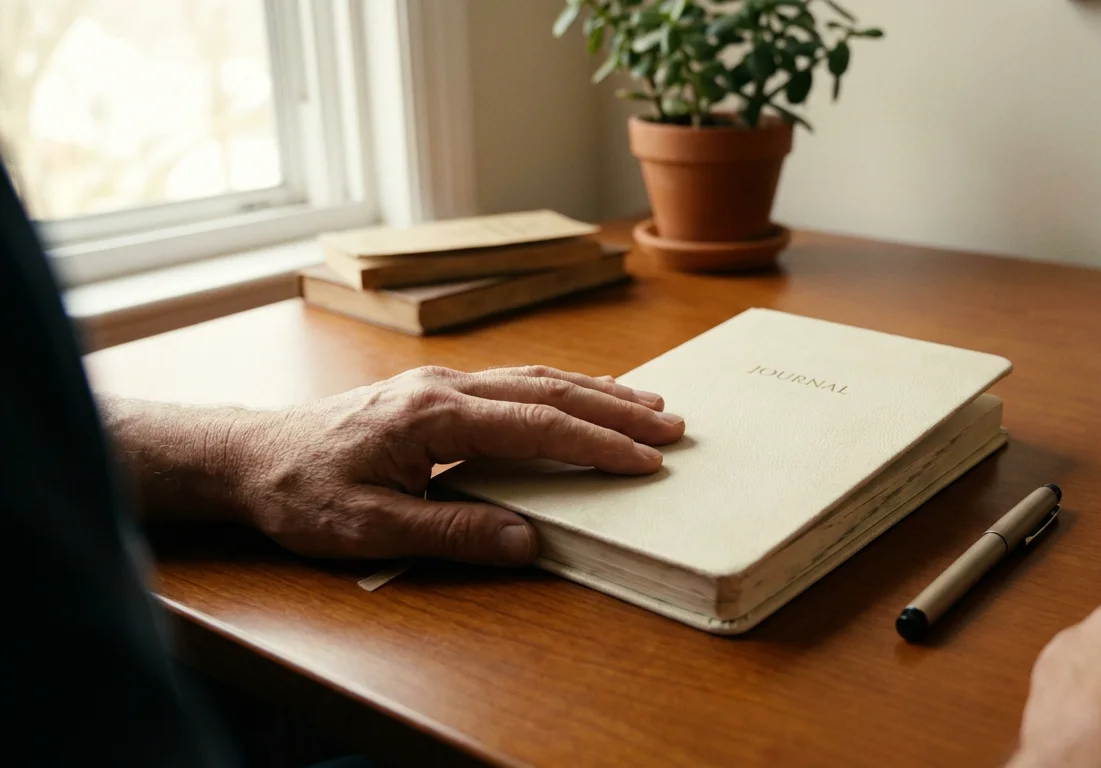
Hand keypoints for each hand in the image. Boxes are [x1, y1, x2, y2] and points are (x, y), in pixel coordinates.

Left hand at [227, 365, 683, 564]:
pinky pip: (513, 382)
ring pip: (535, 378)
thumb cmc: (302, 493)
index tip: (646, 460)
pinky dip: (560, 389)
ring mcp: (441, 382)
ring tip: (649, 404)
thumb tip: (525, 540)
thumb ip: (450, 531)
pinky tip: (582, 396)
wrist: (250, 457)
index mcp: (433, 415)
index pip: (536, 427)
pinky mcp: (435, 391)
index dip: (596, 444)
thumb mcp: (368, 527)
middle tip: (673, 425)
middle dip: (615, 410)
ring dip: (595, 392)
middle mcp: (445, 386)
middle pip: (548, 391)